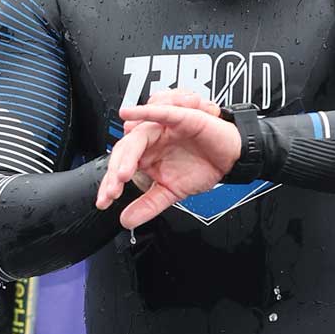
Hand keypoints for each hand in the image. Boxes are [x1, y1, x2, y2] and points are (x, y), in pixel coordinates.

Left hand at [96, 94, 241, 229]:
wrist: (230, 158)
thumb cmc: (202, 166)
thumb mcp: (171, 192)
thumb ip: (148, 205)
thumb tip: (126, 221)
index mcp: (146, 155)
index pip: (120, 165)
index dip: (110, 184)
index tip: (104, 202)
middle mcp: (150, 140)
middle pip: (124, 150)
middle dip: (116, 171)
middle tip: (114, 190)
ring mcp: (163, 127)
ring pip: (137, 135)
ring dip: (127, 154)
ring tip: (123, 174)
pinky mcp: (180, 117)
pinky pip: (161, 113)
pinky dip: (144, 112)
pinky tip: (127, 114)